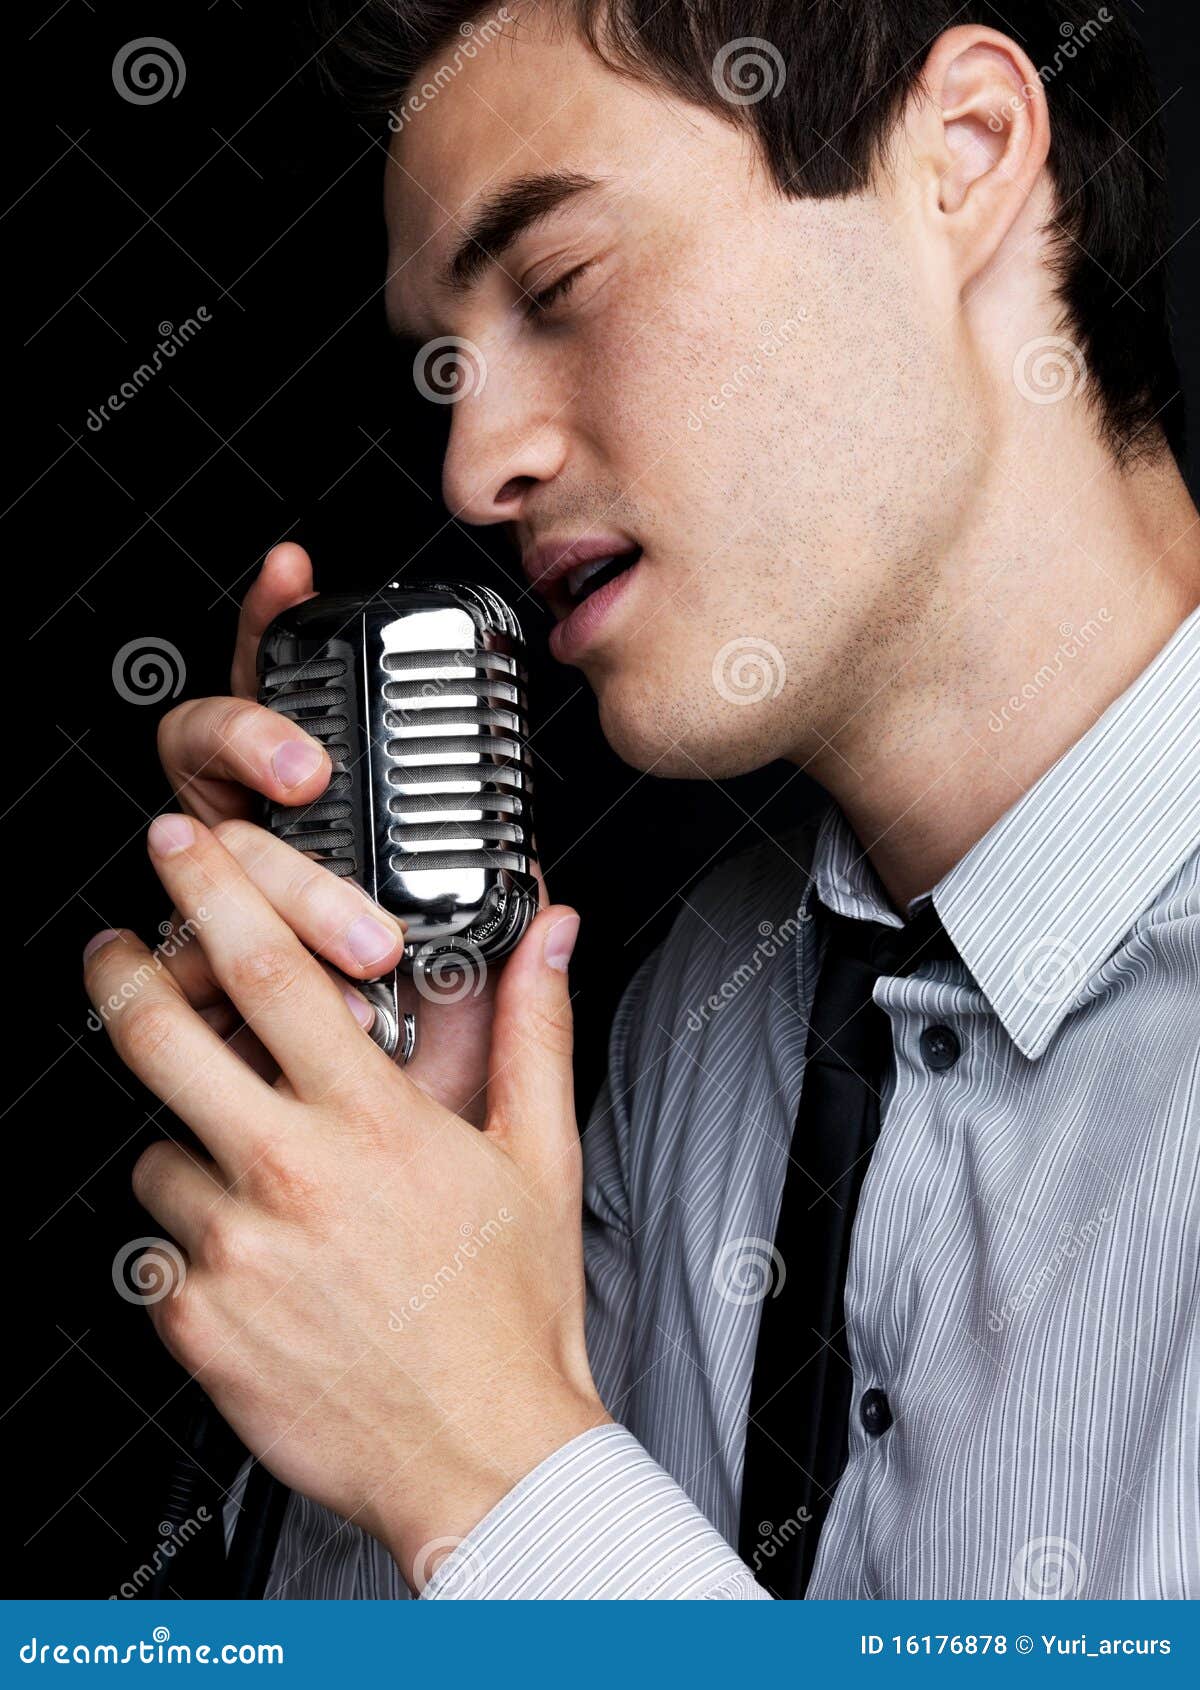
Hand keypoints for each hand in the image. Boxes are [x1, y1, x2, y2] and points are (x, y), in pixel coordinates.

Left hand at [85, 814, 605, 1589]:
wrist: (480, 1458)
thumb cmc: (510, 1316)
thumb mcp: (537, 1157)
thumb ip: (532, 1027)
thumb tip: (552, 935)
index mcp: (372, 1122)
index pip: (271, 970)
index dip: (215, 889)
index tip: (185, 847)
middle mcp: (290, 1176)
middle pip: (163, 1037)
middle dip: (125, 972)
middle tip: (117, 949)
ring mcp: (233, 1251)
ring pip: (158, 1151)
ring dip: (190, 1144)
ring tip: (257, 1177)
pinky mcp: (196, 1321)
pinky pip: (160, 1247)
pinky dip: (194, 1239)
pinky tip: (260, 1260)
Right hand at [157, 541, 524, 1123]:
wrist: (388, 1226)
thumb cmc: (434, 1119)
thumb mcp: (493, 1037)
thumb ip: (520, 974)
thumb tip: (554, 906)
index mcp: (329, 842)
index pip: (284, 709)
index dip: (272, 628)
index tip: (293, 568)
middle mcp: (257, 862)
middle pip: (215, 758)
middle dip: (257, 744)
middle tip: (313, 774)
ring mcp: (209, 923)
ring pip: (202, 853)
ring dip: (276, 877)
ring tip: (356, 929)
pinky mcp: (177, 992)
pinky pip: (172, 957)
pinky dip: (212, 968)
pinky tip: (289, 993)